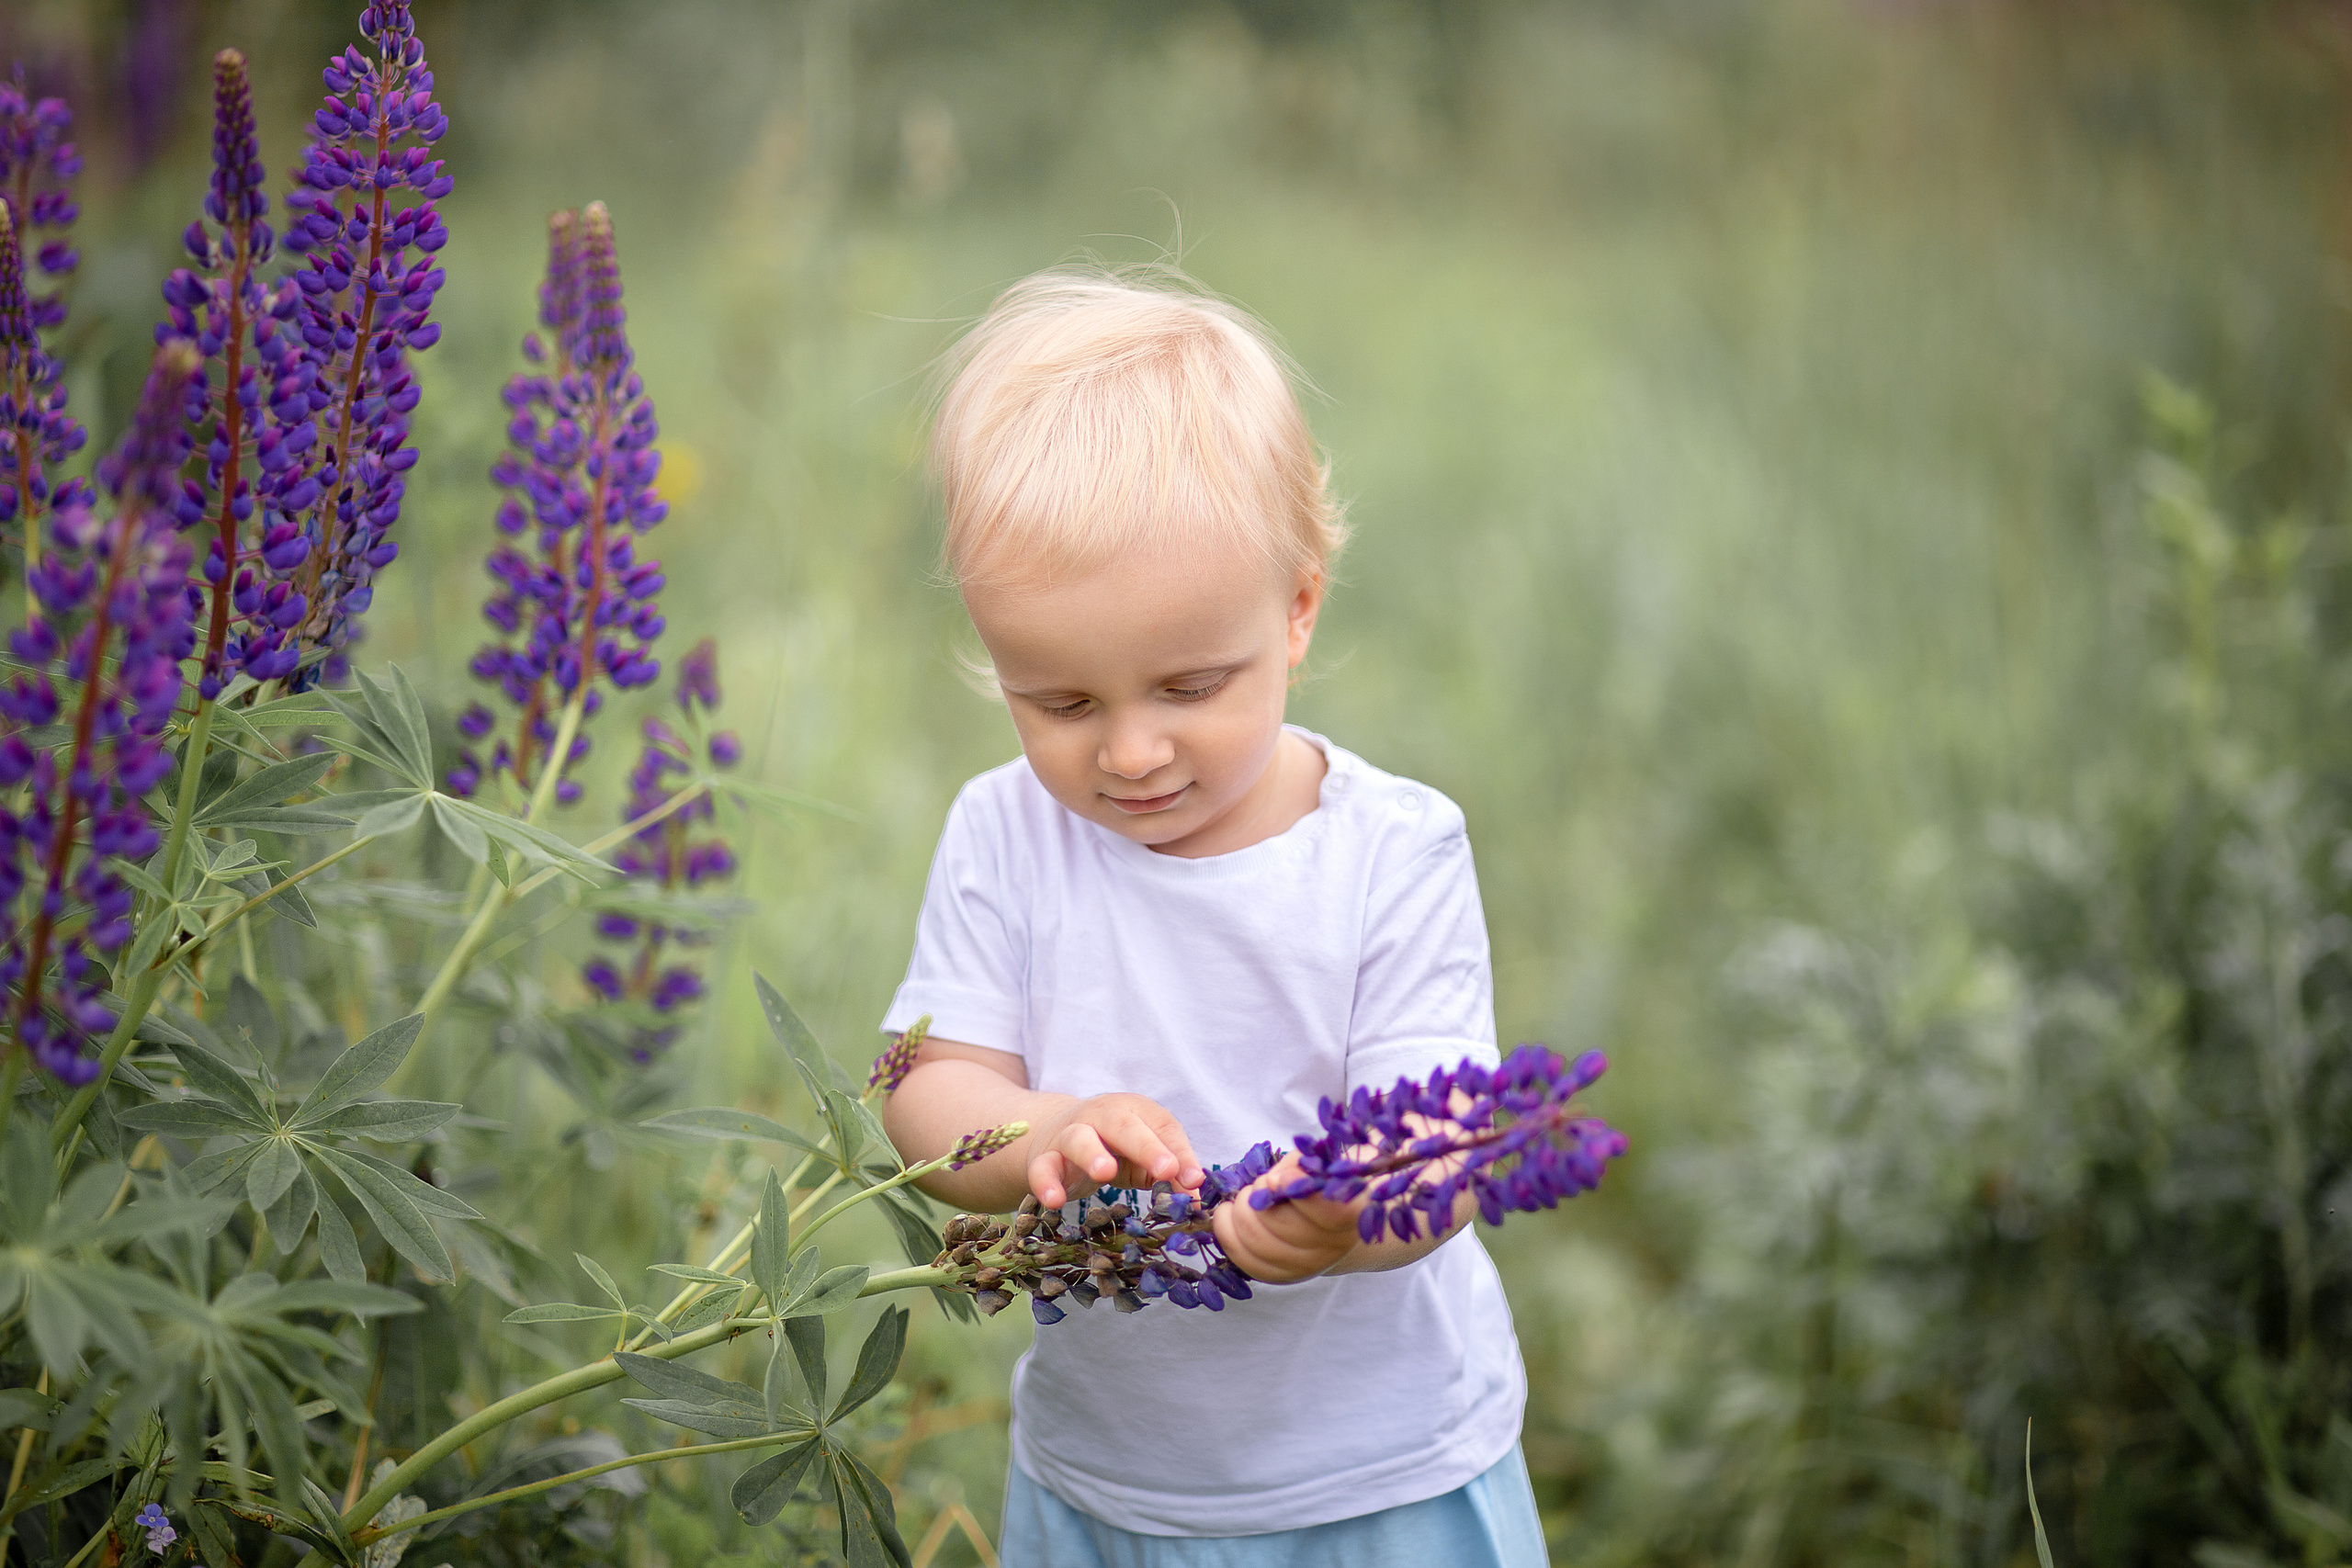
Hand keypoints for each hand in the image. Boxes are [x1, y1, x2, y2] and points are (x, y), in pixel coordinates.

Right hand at [1024, 1093, 1203, 1208]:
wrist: (1056, 1133)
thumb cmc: (1113, 1145)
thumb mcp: (1145, 1157)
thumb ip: (1172, 1174)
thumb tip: (1198, 1203)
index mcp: (1134, 1110)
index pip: (1162, 1127)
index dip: (1180, 1152)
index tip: (1194, 1180)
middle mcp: (1101, 1115)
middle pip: (1123, 1125)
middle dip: (1146, 1147)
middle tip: (1166, 1169)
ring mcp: (1069, 1134)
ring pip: (1079, 1139)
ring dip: (1092, 1154)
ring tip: (1105, 1172)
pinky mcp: (1044, 1158)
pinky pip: (1042, 1168)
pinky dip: (1046, 1183)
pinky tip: (1055, 1201)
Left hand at [1211, 1152, 1360, 1282]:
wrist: (1330, 1214)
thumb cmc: (1320, 1179)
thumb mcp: (1317, 1162)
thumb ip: (1298, 1167)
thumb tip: (1274, 1183)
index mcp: (1352, 1213)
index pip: (1328, 1211)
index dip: (1293, 1191)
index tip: (1272, 1178)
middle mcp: (1334, 1246)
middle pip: (1281, 1225)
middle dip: (1255, 1197)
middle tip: (1257, 1184)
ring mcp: (1310, 1267)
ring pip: (1258, 1245)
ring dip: (1238, 1214)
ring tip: (1241, 1198)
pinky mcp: (1285, 1276)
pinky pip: (1248, 1262)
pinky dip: (1228, 1236)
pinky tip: (1226, 1217)